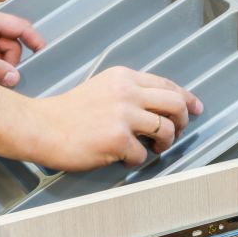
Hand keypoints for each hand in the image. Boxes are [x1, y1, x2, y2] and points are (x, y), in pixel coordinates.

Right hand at [29, 68, 203, 171]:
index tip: (196, 108)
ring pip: (167, 129)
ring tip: (153, 147)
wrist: (41, 127)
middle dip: (183, 120)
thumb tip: (162, 108)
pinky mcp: (118, 139)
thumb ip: (131, 92)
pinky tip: (124, 157)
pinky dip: (138, 159)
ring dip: (165, 143)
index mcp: (124, 77)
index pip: (167, 84)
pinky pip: (144, 153)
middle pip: (176, 104)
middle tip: (177, 132)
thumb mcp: (103, 88)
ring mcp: (123, 115)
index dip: (187, 98)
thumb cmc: (69, 113)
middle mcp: (127, 92)